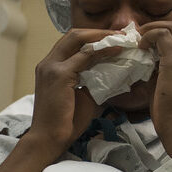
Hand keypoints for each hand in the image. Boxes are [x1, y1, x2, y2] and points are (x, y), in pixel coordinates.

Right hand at [30, 29, 121, 153]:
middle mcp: (48, 63)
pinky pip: (85, 56)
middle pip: (74, 35)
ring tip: (123, 39)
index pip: (72, 42)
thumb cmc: (67, 121)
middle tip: (121, 34)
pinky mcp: (59, 75)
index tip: (115, 38)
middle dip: (99, 32)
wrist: (50, 139)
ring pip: (79, 40)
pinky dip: (103, 51)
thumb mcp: (86, 95)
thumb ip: (97, 80)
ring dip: (103, 38)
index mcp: (51, 66)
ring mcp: (52, 67)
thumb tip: (119, 73)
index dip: (94, 37)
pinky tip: (117, 51)